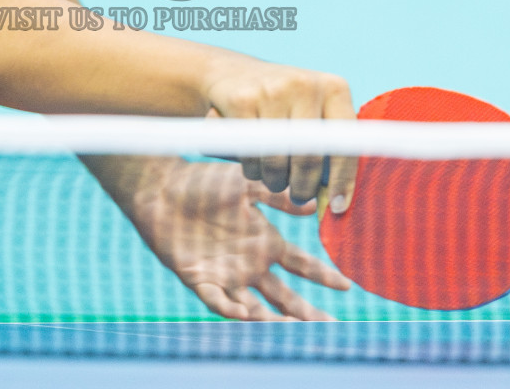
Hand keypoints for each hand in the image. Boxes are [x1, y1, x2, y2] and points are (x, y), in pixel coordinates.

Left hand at [125, 159, 350, 320]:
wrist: (162, 187)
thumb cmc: (203, 182)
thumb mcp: (246, 185)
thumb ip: (277, 196)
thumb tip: (313, 204)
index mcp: (264, 241)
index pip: (301, 264)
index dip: (323, 275)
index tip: (347, 286)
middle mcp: (249, 263)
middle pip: (284, 295)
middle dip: (306, 311)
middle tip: (330, 325)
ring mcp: (225, 273)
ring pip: (254, 306)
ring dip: (272, 319)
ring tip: (292, 327)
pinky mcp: (198, 277)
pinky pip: (217, 300)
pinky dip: (230, 309)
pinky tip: (244, 314)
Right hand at [200, 58, 357, 212]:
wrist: (229, 72)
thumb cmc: (281, 104)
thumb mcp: (312, 112)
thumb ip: (329, 145)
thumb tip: (338, 199)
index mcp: (333, 88)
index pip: (345, 142)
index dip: (343, 178)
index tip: (338, 206)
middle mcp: (305, 84)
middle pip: (310, 156)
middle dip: (304, 187)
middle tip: (300, 196)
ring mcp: (271, 90)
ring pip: (277, 161)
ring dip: (275, 182)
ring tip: (275, 180)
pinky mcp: (241, 100)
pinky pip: (250, 155)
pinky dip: (252, 170)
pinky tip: (254, 165)